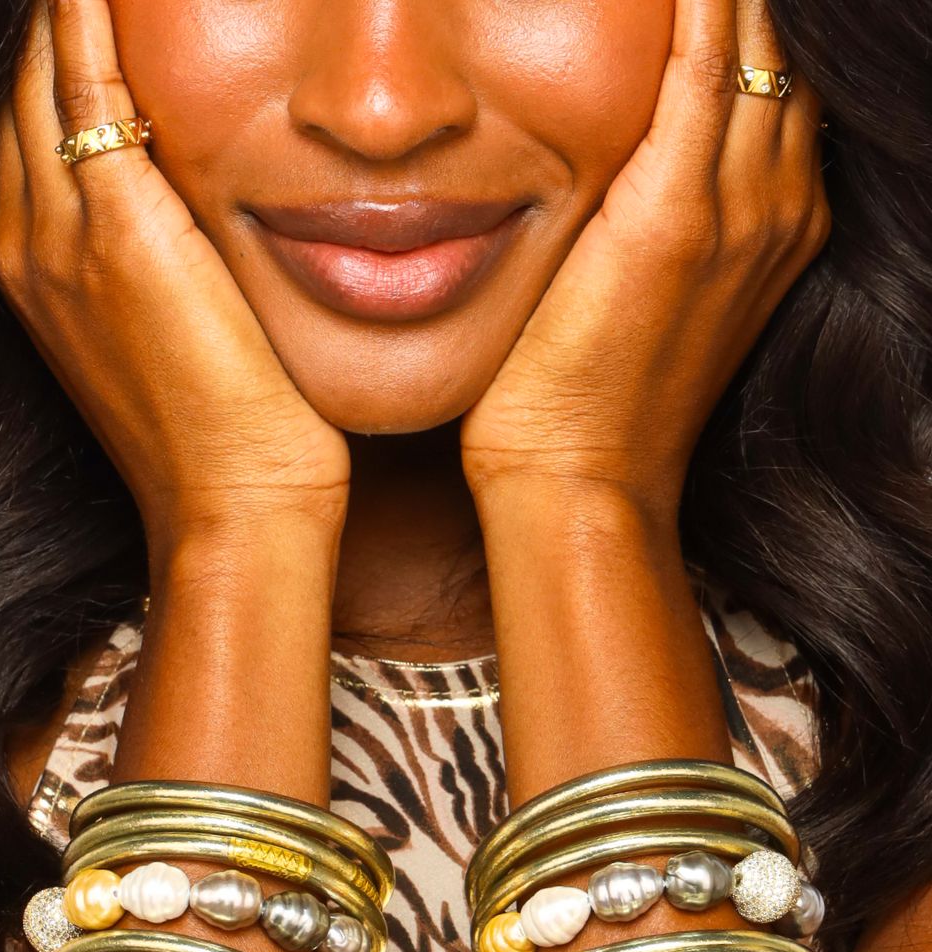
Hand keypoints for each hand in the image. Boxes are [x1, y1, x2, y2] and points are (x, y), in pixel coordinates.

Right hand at [0, 0, 349, 562]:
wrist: (232, 508)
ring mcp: (62, 236)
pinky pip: (87, 83)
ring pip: (38, 76)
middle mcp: (31, 245)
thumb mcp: (173, 338)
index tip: (78, 7)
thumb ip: (160, 265)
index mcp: (40, 271)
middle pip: (16, 91)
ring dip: (58, 10)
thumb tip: (196, 214)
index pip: (31, 130)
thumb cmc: (225, 437)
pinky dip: (88, 17)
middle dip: (40, 23)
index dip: (48, 60)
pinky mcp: (119, 229)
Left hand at [460, 0, 829, 520]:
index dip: (759, 19)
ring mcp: (740, 212)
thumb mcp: (656, 299)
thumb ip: (670, 222)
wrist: (584, 482)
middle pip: (789, 52)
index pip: (785, 84)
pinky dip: (699, 4)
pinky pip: (702, 68)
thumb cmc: (595, 402)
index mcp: (781, 226)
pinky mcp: (674, 217)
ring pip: (759, 45)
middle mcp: (780, 209)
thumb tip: (630, 164)